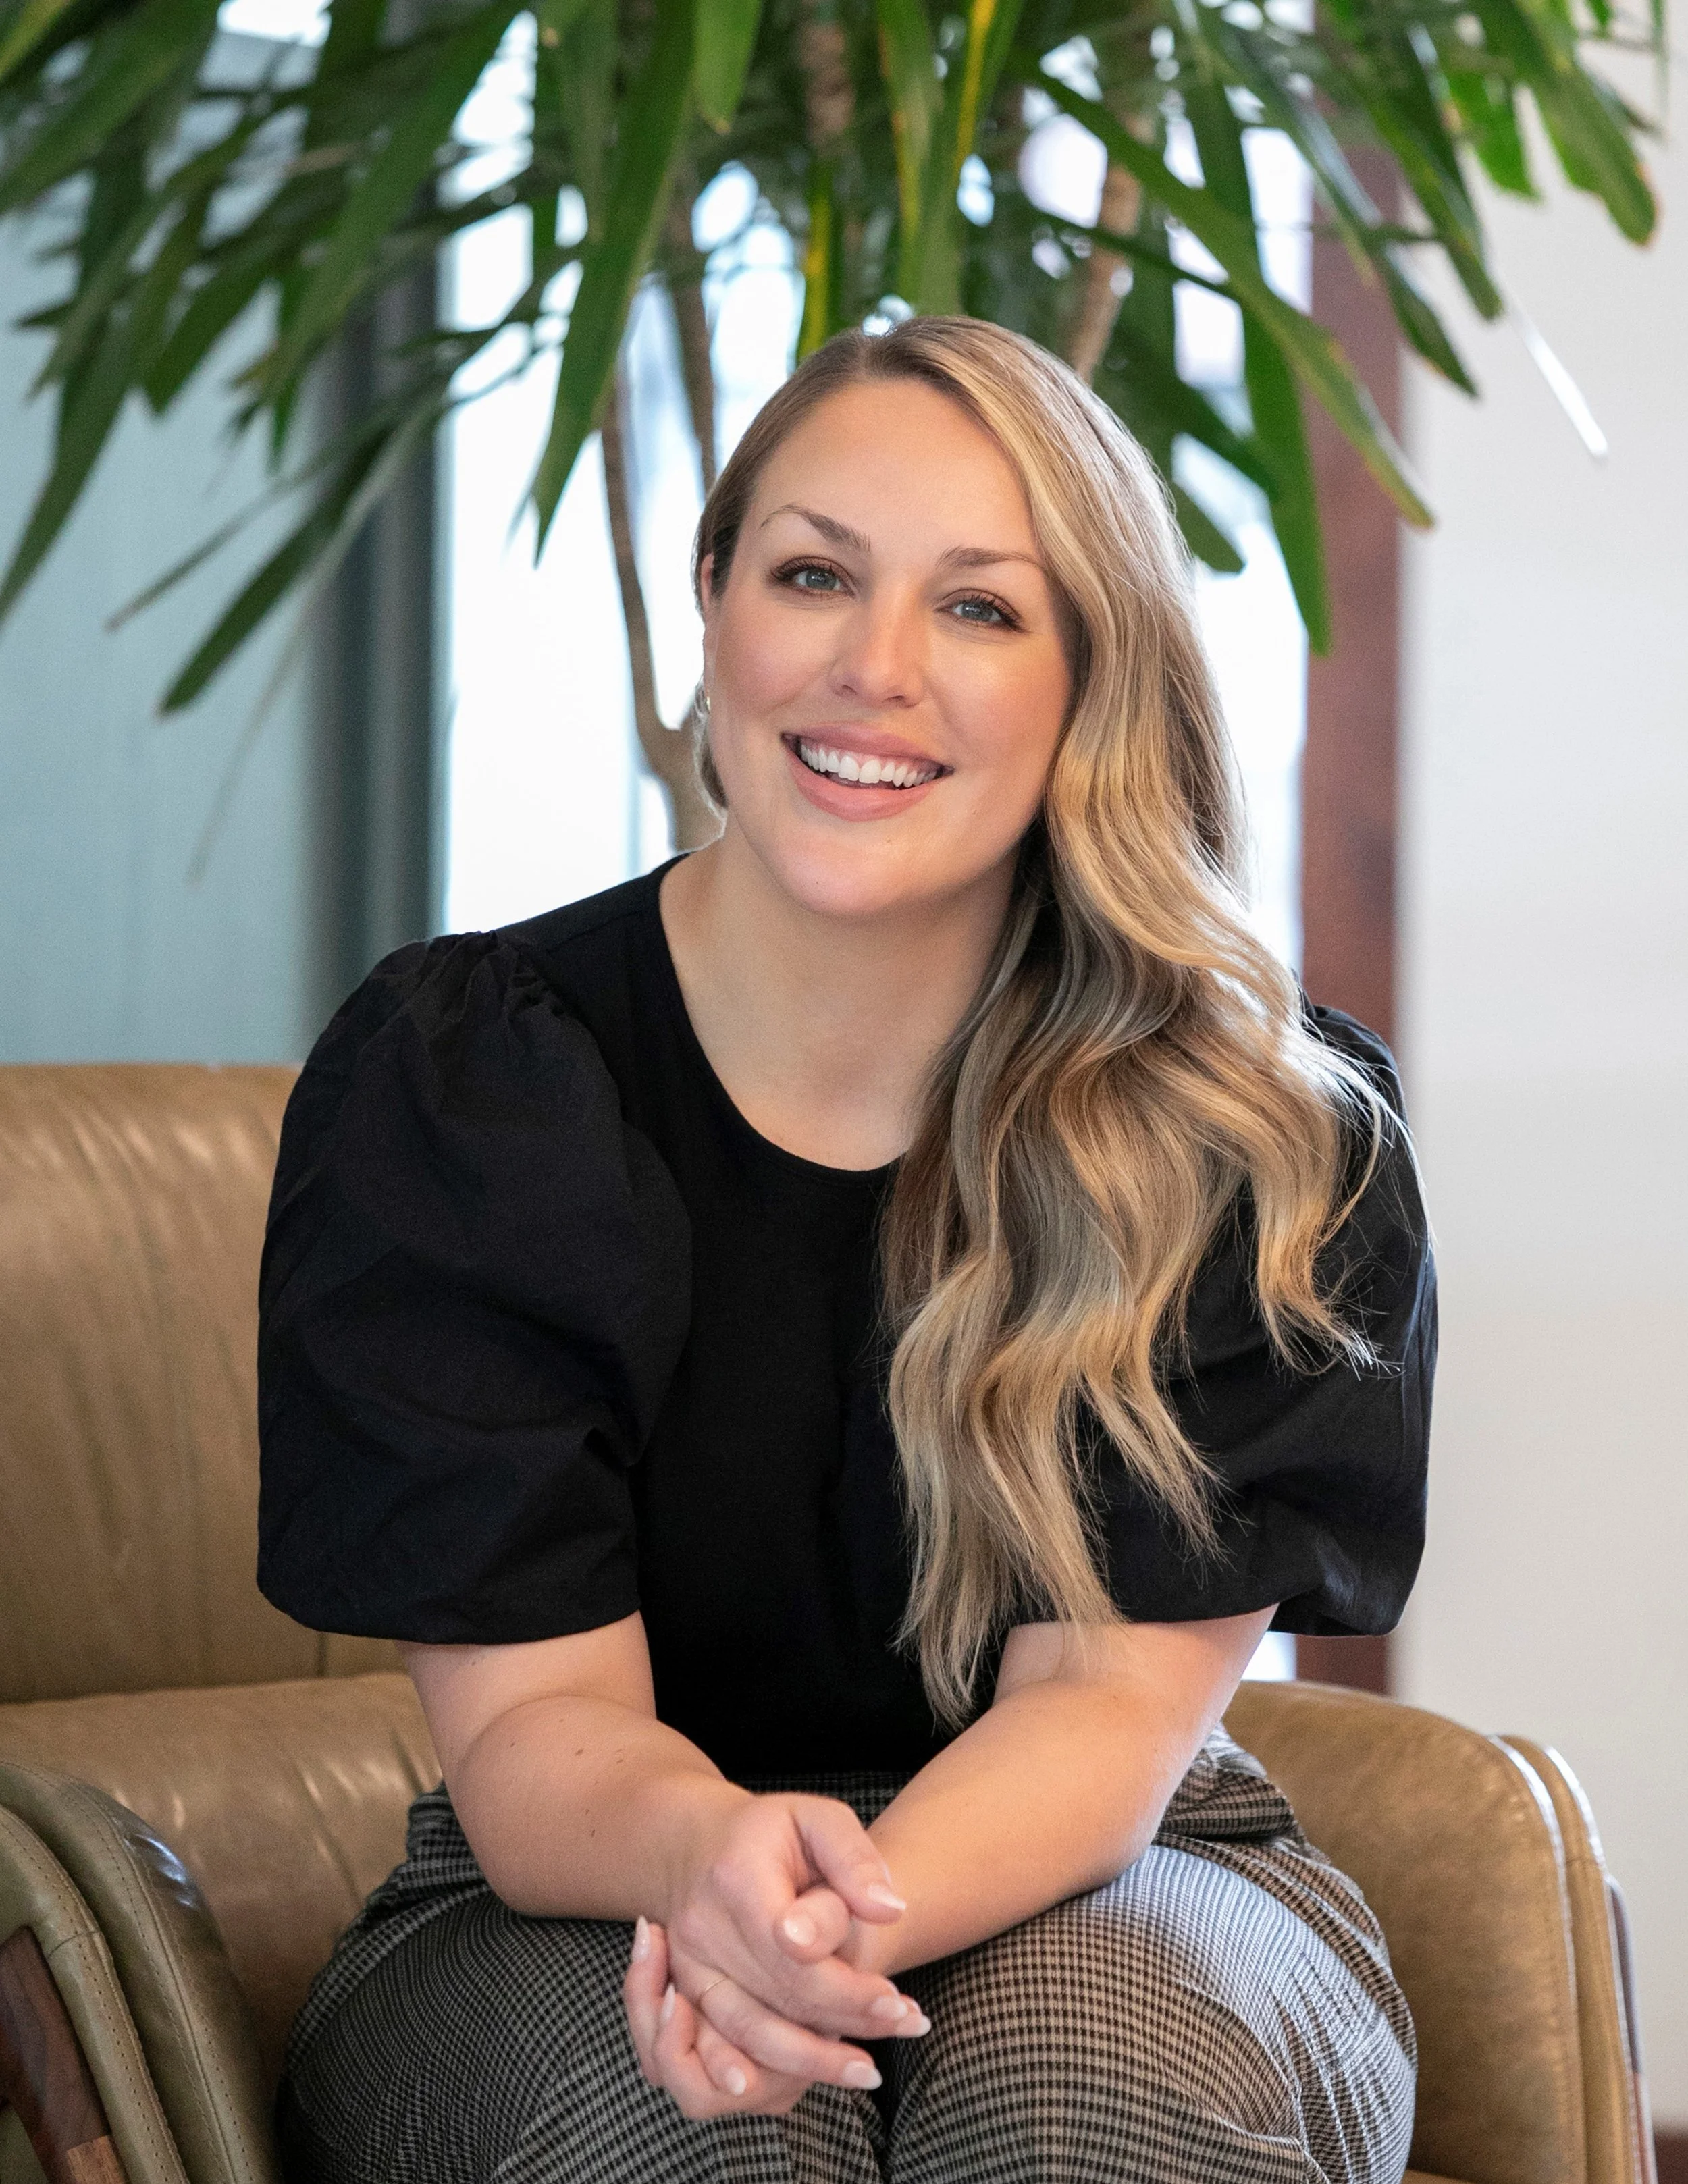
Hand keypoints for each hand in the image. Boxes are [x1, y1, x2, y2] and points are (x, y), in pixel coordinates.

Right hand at [625, 1790, 929, 2115]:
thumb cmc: (772, 1832)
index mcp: (736, 1878)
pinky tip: (814, 2075)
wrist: (698, 1846)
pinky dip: (773, 2068)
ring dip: (814, 2061)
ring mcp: (687, 1967)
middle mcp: (701, 1928)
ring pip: (751, 2034)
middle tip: (907, 2026)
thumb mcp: (817, 1818)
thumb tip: (889, 1909)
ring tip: (868, 2071)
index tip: (895, 2000)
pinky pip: (728, 2046)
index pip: (792, 1952)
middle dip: (846, 2022)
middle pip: (778, 1998)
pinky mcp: (685, 1995)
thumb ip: (855, 1859)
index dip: (847, 1986)